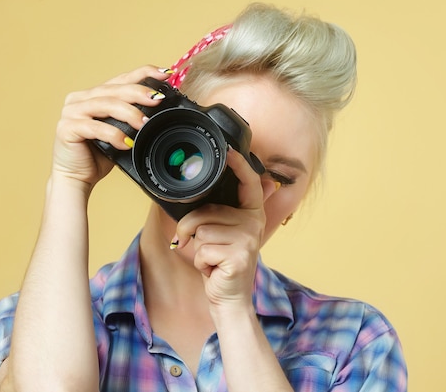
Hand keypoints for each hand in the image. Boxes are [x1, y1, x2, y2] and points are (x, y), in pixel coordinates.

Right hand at [51, 65, 171, 188]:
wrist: (77, 177)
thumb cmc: (99, 154)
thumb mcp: (121, 132)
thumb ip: (132, 117)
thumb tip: (160, 106)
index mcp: (94, 95)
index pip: (121, 79)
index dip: (143, 74)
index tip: (165, 75)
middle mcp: (80, 99)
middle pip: (114, 90)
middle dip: (138, 93)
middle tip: (157, 100)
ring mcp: (71, 112)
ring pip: (105, 105)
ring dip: (128, 113)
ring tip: (144, 124)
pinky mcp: (66, 128)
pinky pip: (94, 128)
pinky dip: (113, 134)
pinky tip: (126, 142)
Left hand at [175, 147, 275, 310]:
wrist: (229, 297)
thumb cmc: (220, 262)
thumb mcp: (220, 232)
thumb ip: (217, 211)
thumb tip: (203, 192)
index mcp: (251, 213)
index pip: (249, 182)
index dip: (239, 164)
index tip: (228, 148)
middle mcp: (253, 223)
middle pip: (207, 210)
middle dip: (192, 228)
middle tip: (201, 244)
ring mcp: (248, 239)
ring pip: (201, 230)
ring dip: (197, 248)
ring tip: (212, 258)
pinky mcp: (239, 256)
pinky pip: (202, 249)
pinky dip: (200, 262)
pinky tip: (214, 268)